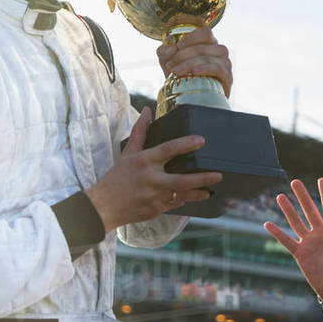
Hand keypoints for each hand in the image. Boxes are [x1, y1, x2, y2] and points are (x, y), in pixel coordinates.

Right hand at [85, 107, 221, 232]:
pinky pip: (175, 204)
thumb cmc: (117, 177)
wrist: (104, 206)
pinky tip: (195, 197)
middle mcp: (151, 179)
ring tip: (211, 190)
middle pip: (181, 179)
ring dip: (198, 193)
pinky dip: (185, 200)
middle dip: (201, 178)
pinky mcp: (155, 210)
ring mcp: (154, 197)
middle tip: (218, 174)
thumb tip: (147, 111)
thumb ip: (140, 132)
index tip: (201, 140)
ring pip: (182, 195)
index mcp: (144, 161)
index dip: (186, 144)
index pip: (168, 150)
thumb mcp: (128, 153)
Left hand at [156, 27, 232, 96]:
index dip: (191, 38)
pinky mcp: (227, 77)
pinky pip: (218, 69)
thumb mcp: (168, 61)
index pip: (205, 32)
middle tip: (170, 66)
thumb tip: (171, 49)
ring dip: (189, 64)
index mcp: (208, 42)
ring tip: (176, 72)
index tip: (178, 46)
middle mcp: (219, 50)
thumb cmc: (181, 74)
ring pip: (208, 58)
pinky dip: (205, 69)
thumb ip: (164, 52)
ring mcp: (225, 63)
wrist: (190, 97)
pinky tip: (195, 72)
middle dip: (183, 56)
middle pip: (202, 47)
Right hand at [264, 178, 322, 301]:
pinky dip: (277, 233)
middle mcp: (320, 233)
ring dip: (288, 210)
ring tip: (280, 196)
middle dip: (302, 196)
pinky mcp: (300, 253)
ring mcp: (309, 242)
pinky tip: (267, 224)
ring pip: (296, 222)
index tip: (322, 180)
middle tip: (295, 181)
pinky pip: (287, 241)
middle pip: (309, 210)